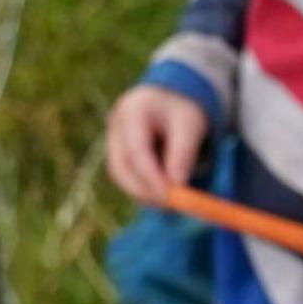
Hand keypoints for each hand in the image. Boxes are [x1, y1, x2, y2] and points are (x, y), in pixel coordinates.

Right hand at [104, 85, 211, 203]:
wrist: (173, 97)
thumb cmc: (183, 108)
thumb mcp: (190, 125)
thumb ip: (183, 154)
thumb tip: (177, 186)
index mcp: (132, 110)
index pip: (136, 152)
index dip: (151, 178)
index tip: (169, 197)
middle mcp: (115, 125)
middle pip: (121, 167)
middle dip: (144, 191)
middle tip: (171, 206)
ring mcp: (112, 139)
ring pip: (120, 175)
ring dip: (143, 192)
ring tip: (170, 200)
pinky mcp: (116, 152)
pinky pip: (125, 176)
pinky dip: (142, 187)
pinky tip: (162, 192)